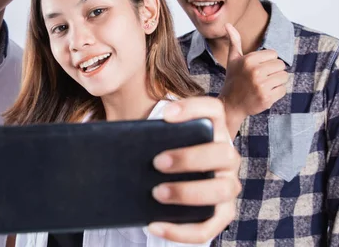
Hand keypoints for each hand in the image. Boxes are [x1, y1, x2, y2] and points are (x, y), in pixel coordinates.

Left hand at [148, 97, 240, 243]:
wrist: (174, 178)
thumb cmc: (162, 152)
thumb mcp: (158, 141)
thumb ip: (146, 135)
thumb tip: (111, 140)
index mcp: (213, 129)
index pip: (214, 110)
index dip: (193, 109)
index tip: (165, 114)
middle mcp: (227, 155)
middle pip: (223, 152)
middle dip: (189, 158)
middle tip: (157, 162)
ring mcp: (228, 184)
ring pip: (222, 189)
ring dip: (189, 192)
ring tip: (157, 193)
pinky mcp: (222, 213)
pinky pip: (209, 226)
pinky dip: (180, 230)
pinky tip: (154, 225)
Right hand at [219, 23, 288, 132]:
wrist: (230, 105)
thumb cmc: (233, 80)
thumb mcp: (233, 60)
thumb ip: (234, 41)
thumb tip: (228, 24)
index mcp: (248, 60)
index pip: (274, 54)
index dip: (268, 61)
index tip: (258, 68)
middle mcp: (255, 71)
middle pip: (281, 65)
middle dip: (274, 71)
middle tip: (262, 78)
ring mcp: (261, 85)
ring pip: (284, 77)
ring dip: (277, 82)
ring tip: (264, 85)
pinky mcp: (266, 98)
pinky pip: (283, 90)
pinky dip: (277, 92)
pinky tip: (266, 94)